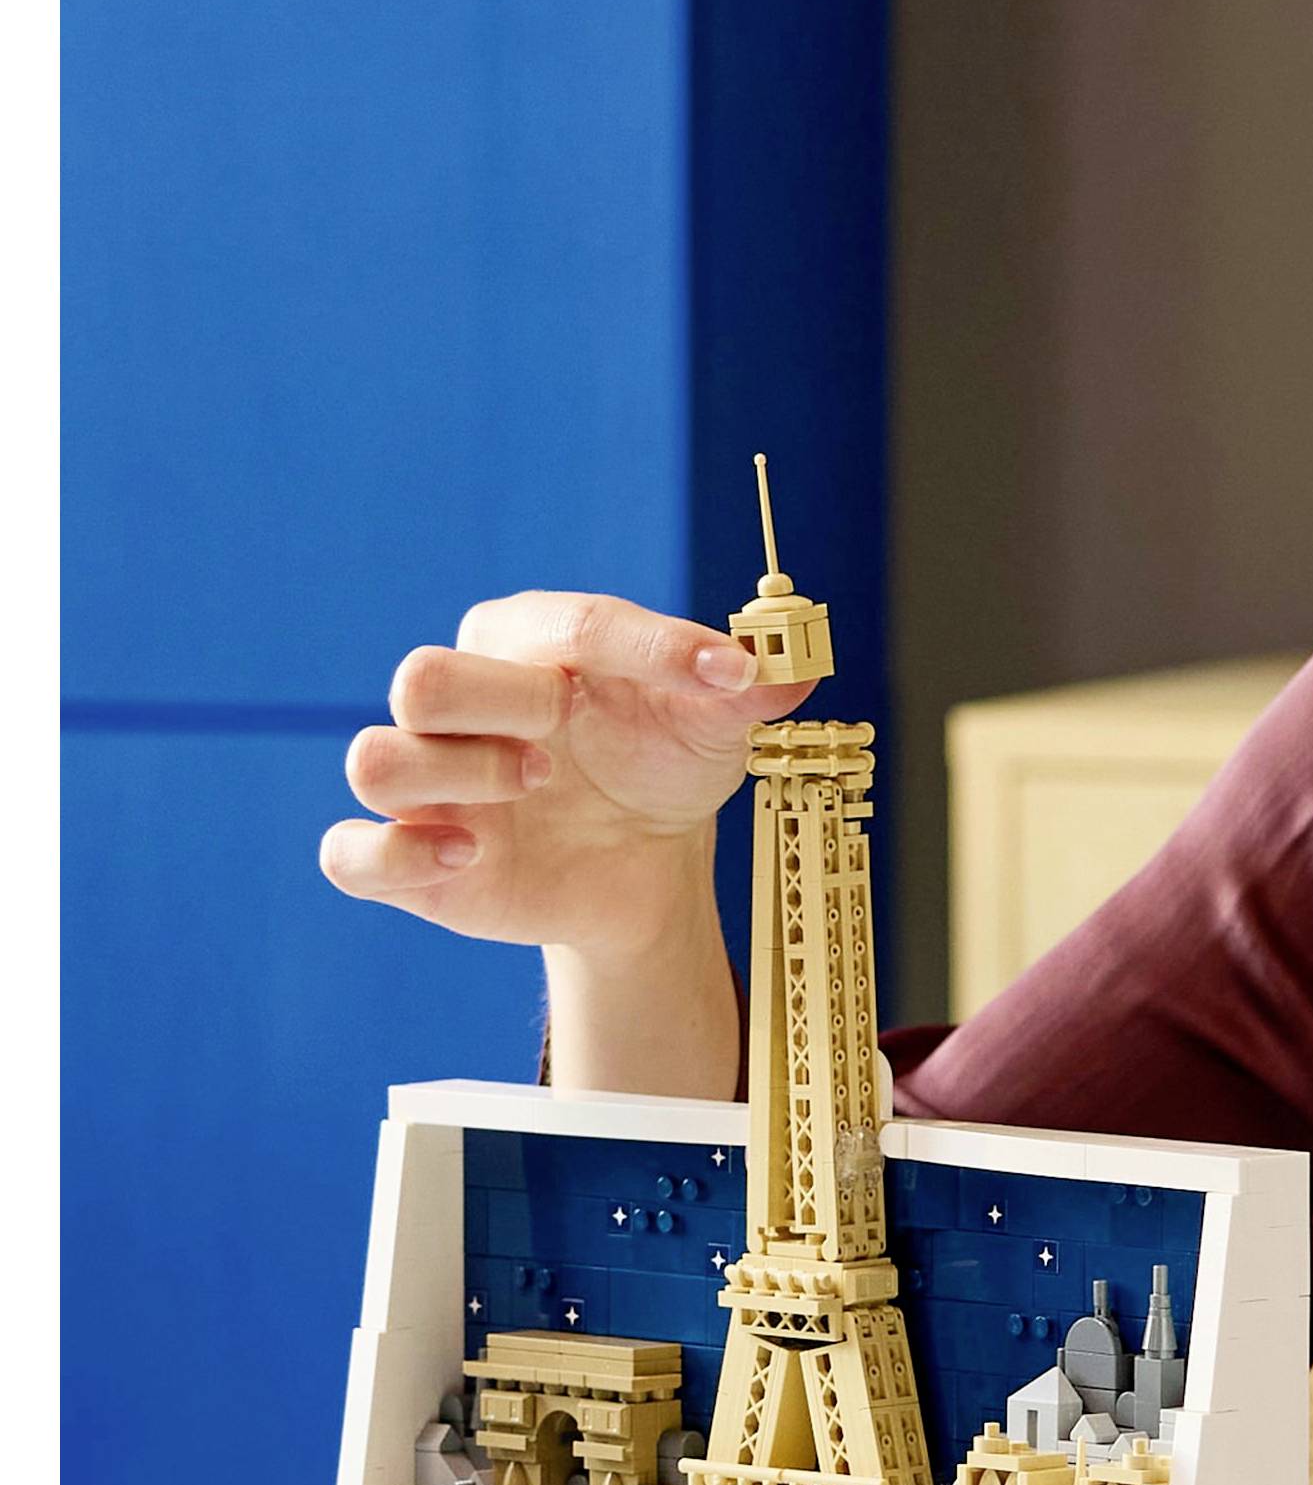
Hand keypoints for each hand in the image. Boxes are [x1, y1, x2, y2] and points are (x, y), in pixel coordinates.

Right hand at [318, 591, 809, 958]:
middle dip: (502, 708)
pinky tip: (472, 857)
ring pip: (377, 759)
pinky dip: (396, 855)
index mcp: (532, 641)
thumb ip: (748, 689)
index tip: (730, 676)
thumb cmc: (664, 765)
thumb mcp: (716, 726)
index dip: (653, 647)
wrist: (646, 861)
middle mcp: (466, 700)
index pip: (569, 623)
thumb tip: (791, 669)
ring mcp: (430, 779)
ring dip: (456, 775)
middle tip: (565, 747)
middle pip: (424, 678)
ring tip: (534, 792)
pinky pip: (349, 853)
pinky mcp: (410, 857)